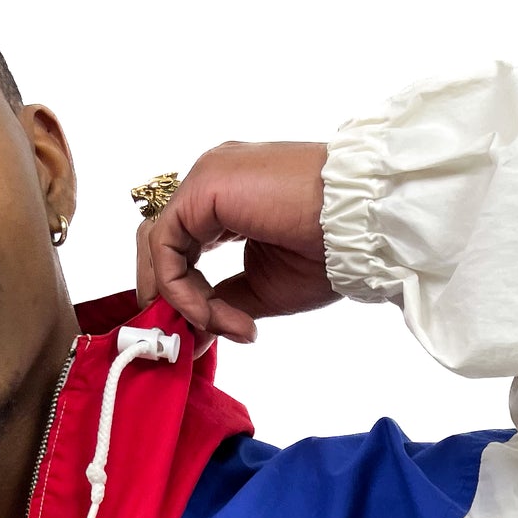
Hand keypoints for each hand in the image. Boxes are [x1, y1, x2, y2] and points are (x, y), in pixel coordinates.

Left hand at [135, 140, 337, 352]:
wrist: (360, 224)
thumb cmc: (327, 251)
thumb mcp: (262, 287)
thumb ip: (222, 302)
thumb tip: (192, 333)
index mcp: (226, 197)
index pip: (180, 246)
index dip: (186, 297)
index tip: (213, 335)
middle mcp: (211, 181)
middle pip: (160, 242)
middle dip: (167, 297)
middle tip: (188, 339)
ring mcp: (206, 177)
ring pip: (158, 246)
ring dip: (177, 299)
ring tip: (212, 328)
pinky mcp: (203, 187)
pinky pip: (166, 247)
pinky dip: (180, 290)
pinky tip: (211, 313)